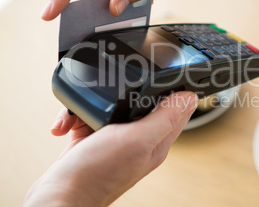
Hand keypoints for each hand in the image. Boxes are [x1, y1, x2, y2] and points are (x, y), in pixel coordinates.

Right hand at [24, 92, 197, 205]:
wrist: (60, 194)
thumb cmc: (97, 174)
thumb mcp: (137, 140)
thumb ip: (164, 118)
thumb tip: (189, 98)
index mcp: (156, 140)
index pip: (177, 110)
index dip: (177, 91)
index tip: (168, 74)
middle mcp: (139, 139)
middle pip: (143, 102)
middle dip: (129, 91)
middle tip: (116, 91)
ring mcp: (116, 138)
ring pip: (113, 105)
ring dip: (96, 103)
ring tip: (85, 113)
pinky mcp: (94, 137)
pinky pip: (89, 115)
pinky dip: (77, 116)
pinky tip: (70, 125)